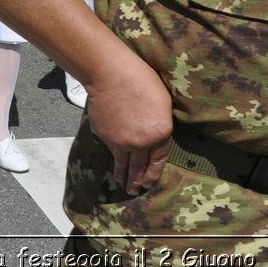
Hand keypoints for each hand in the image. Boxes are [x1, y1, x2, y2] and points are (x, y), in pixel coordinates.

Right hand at [85, 52, 173, 196]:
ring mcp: (121, 142)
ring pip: (123, 164)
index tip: (149, 184)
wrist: (111, 74)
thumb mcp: (162, 102)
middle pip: (140, 167)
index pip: (158, 160)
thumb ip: (160, 124)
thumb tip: (155, 136)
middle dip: (137, 181)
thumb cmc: (142, 80)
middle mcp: (141, 143)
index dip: (153, 174)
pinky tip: (112, 161)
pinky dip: (112, 157)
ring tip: (122, 185)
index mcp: (160, 133)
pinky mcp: (105, 136)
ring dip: (123, 176)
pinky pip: (111, 149)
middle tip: (135, 192)